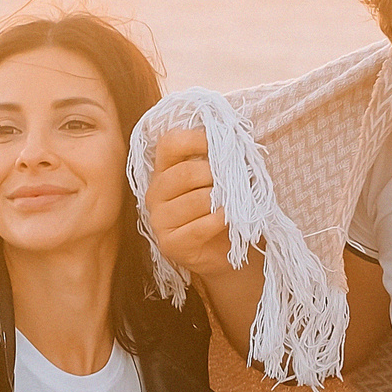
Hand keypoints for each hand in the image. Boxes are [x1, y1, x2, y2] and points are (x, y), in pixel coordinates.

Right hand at [144, 127, 238, 279]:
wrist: (225, 253)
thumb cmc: (222, 210)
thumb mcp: (219, 180)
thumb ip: (220, 161)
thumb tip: (235, 143)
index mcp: (164, 170)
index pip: (169, 143)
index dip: (196, 139)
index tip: (223, 146)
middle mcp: (155, 193)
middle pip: (183, 173)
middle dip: (215, 175)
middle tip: (236, 181)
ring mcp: (159, 220)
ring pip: (194, 200)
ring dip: (222, 200)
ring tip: (236, 202)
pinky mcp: (169, 244)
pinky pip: (199, 227)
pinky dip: (220, 220)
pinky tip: (230, 219)